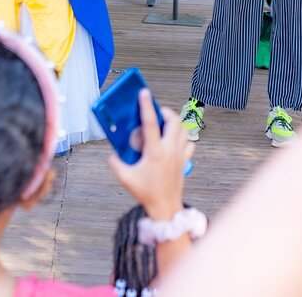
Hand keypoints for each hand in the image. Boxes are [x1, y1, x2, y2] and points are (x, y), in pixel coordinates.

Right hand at [108, 90, 192, 219]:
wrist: (165, 208)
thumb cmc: (145, 193)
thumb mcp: (125, 178)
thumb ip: (115, 163)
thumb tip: (113, 153)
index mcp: (154, 152)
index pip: (150, 123)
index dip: (146, 106)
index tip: (144, 92)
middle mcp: (170, 151)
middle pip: (174, 121)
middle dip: (165, 112)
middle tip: (156, 112)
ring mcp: (180, 155)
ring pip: (184, 130)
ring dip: (175, 123)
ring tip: (165, 124)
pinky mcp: (185, 161)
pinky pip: (189, 143)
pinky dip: (183, 138)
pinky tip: (174, 142)